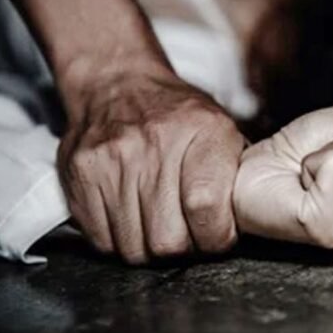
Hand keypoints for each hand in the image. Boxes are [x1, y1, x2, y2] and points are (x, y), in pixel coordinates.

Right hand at [57, 70, 243, 263]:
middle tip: (188, 232)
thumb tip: (253, 219)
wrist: (120, 85)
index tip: (217, 235)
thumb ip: (238, 174)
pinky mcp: (79, 174)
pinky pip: (102, 241)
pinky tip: (132, 218)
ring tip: (159, 222)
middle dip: (184, 248)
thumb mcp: (222, 129)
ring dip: (150, 247)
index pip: (207, 207)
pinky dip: (120, 241)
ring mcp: (111, 159)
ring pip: (134, 248)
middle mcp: (154, 143)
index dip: (215, 236)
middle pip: (168, 239)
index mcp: (202, 131)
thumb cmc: (178, 116)